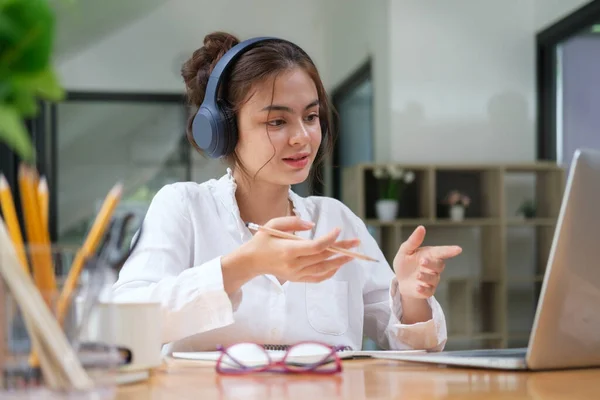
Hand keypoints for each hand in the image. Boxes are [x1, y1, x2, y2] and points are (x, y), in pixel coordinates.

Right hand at [233, 216, 358, 282]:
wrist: (251, 262)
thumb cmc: (262, 240)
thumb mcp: (273, 224)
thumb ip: (294, 223)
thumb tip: (313, 225)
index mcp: (288, 250)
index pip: (315, 246)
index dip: (330, 239)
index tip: (338, 230)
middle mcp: (294, 264)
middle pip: (323, 257)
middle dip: (342, 249)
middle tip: (356, 242)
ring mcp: (296, 274)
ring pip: (324, 269)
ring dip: (340, 262)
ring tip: (353, 254)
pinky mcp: (297, 279)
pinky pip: (318, 277)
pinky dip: (330, 271)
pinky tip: (338, 264)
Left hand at [394, 225, 461, 298]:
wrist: (400, 280)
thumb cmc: (405, 263)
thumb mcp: (405, 250)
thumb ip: (413, 241)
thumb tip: (421, 227)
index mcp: (430, 255)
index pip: (442, 252)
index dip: (450, 250)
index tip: (458, 249)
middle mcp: (433, 267)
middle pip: (439, 265)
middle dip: (432, 263)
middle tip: (422, 261)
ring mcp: (432, 280)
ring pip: (434, 278)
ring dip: (426, 276)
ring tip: (417, 275)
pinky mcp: (428, 291)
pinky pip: (429, 291)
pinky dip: (423, 289)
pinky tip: (417, 287)